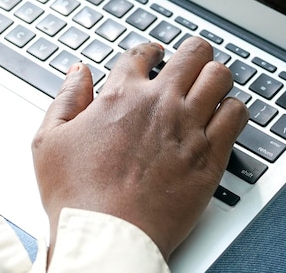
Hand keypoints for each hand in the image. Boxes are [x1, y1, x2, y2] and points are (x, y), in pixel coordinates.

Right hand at [32, 36, 248, 261]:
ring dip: (215, 76)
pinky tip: (223, 115)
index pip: (143, 54)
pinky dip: (233, 109)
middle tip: (192, 59)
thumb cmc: (76, 193)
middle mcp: (159, 104)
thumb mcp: (49, 139)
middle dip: (193, 52)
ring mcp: (189, 127)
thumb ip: (66, 98)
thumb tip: (78, 72)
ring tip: (211, 83)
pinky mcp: (210, 156)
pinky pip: (237, 115)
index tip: (155, 54)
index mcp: (121, 95)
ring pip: (220, 77)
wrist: (108, 235)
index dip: (150, 50)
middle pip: (193, 54)